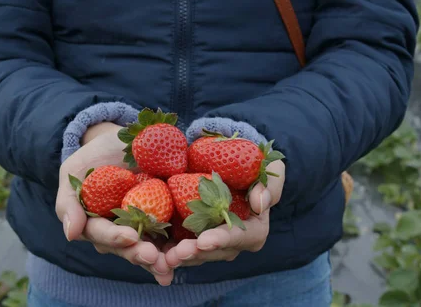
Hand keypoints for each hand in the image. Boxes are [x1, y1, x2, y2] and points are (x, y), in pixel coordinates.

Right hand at [55, 122, 173, 285]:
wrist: (124, 143)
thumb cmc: (94, 160)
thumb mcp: (74, 174)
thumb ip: (69, 203)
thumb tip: (71, 234)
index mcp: (96, 226)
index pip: (103, 235)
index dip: (115, 237)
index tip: (130, 236)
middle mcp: (120, 234)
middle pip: (129, 249)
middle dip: (141, 255)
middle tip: (154, 257)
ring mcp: (144, 229)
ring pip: (152, 250)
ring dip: (162, 260)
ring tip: (172, 264)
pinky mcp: (166, 221)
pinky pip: (174, 237)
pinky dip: (182, 246)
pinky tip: (192, 252)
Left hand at [165, 160, 284, 267]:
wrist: (226, 163)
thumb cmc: (253, 166)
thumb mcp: (269, 167)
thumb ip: (270, 184)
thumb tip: (260, 204)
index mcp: (254, 230)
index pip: (240, 238)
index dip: (221, 240)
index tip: (203, 240)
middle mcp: (231, 242)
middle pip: (213, 253)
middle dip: (195, 253)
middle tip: (176, 253)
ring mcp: (209, 242)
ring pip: (194, 255)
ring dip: (177, 257)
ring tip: (161, 256)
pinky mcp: (189, 237)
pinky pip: (177, 248)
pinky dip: (163, 252)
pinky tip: (149, 252)